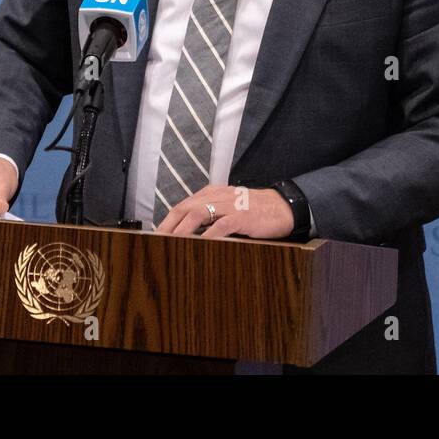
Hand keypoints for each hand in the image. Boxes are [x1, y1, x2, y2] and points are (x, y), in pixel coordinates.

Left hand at [155, 185, 293, 238]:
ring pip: (198, 214)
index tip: (156, 235)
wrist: (282, 206)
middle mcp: (217, 196)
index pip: (183, 206)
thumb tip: (189, 234)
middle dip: (168, 226)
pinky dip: (208, 235)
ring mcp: (229, 205)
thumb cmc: (254, 211)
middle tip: (156, 242)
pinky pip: (220, 225)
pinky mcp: (242, 216)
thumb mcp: (228, 208)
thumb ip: (210, 216)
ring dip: (181, 230)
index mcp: (211, 193)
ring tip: (170, 244)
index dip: (167, 220)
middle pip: (184, 208)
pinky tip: (199, 245)